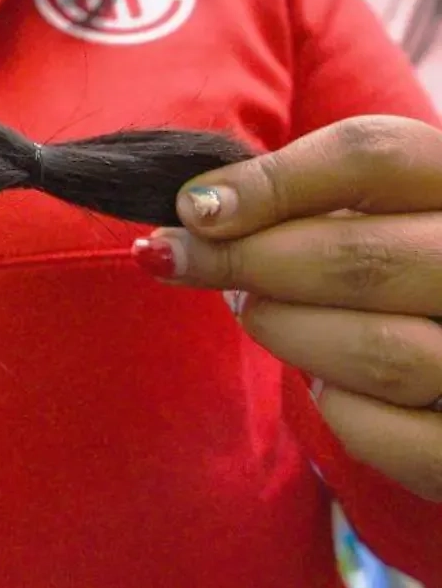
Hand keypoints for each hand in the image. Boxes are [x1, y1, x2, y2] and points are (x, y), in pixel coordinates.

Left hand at [131, 115, 441, 501]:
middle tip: (190, 264)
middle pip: (363, 257)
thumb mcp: (370, 211)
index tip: (194, 207)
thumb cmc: (396, 270)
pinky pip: (382, 433)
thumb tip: (196, 211)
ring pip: (378, 352)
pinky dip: (335, 407)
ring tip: (260, 315)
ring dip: (287, 333)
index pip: (374, 154)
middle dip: (249, 264)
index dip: (270, 181)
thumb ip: (300, 202)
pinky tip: (328, 380)